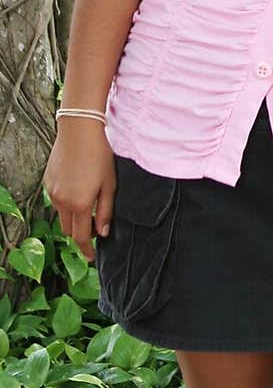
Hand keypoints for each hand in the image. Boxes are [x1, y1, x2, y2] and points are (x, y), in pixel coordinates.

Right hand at [44, 125, 116, 260]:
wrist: (80, 130)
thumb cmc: (101, 155)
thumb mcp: (110, 184)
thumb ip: (106, 211)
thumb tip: (103, 233)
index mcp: (80, 204)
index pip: (81, 237)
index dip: (87, 250)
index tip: (92, 257)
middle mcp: (62, 201)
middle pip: (69, 230)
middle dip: (80, 234)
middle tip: (95, 229)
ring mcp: (52, 192)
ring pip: (61, 216)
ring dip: (73, 217)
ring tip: (88, 205)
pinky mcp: (47, 182)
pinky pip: (56, 200)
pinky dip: (66, 202)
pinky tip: (78, 188)